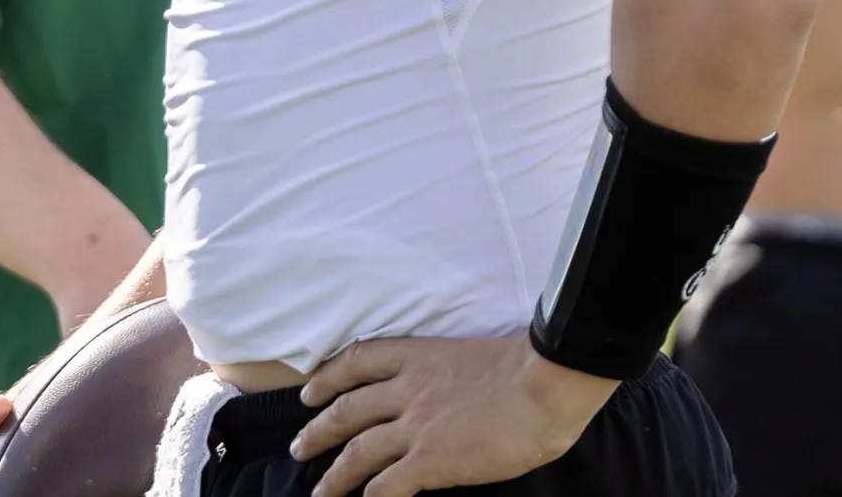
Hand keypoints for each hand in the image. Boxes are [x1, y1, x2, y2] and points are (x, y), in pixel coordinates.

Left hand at [291, 335, 617, 496]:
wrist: (543, 385)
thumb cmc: (525, 370)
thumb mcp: (468, 358)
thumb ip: (443, 375)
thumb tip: (441, 397)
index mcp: (417, 357)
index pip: (358, 361)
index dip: (328, 378)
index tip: (309, 392)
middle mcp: (407, 389)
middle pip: (347, 410)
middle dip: (318, 430)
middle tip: (299, 447)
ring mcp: (416, 425)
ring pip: (358, 451)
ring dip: (334, 474)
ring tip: (318, 491)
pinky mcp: (431, 459)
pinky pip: (389, 485)